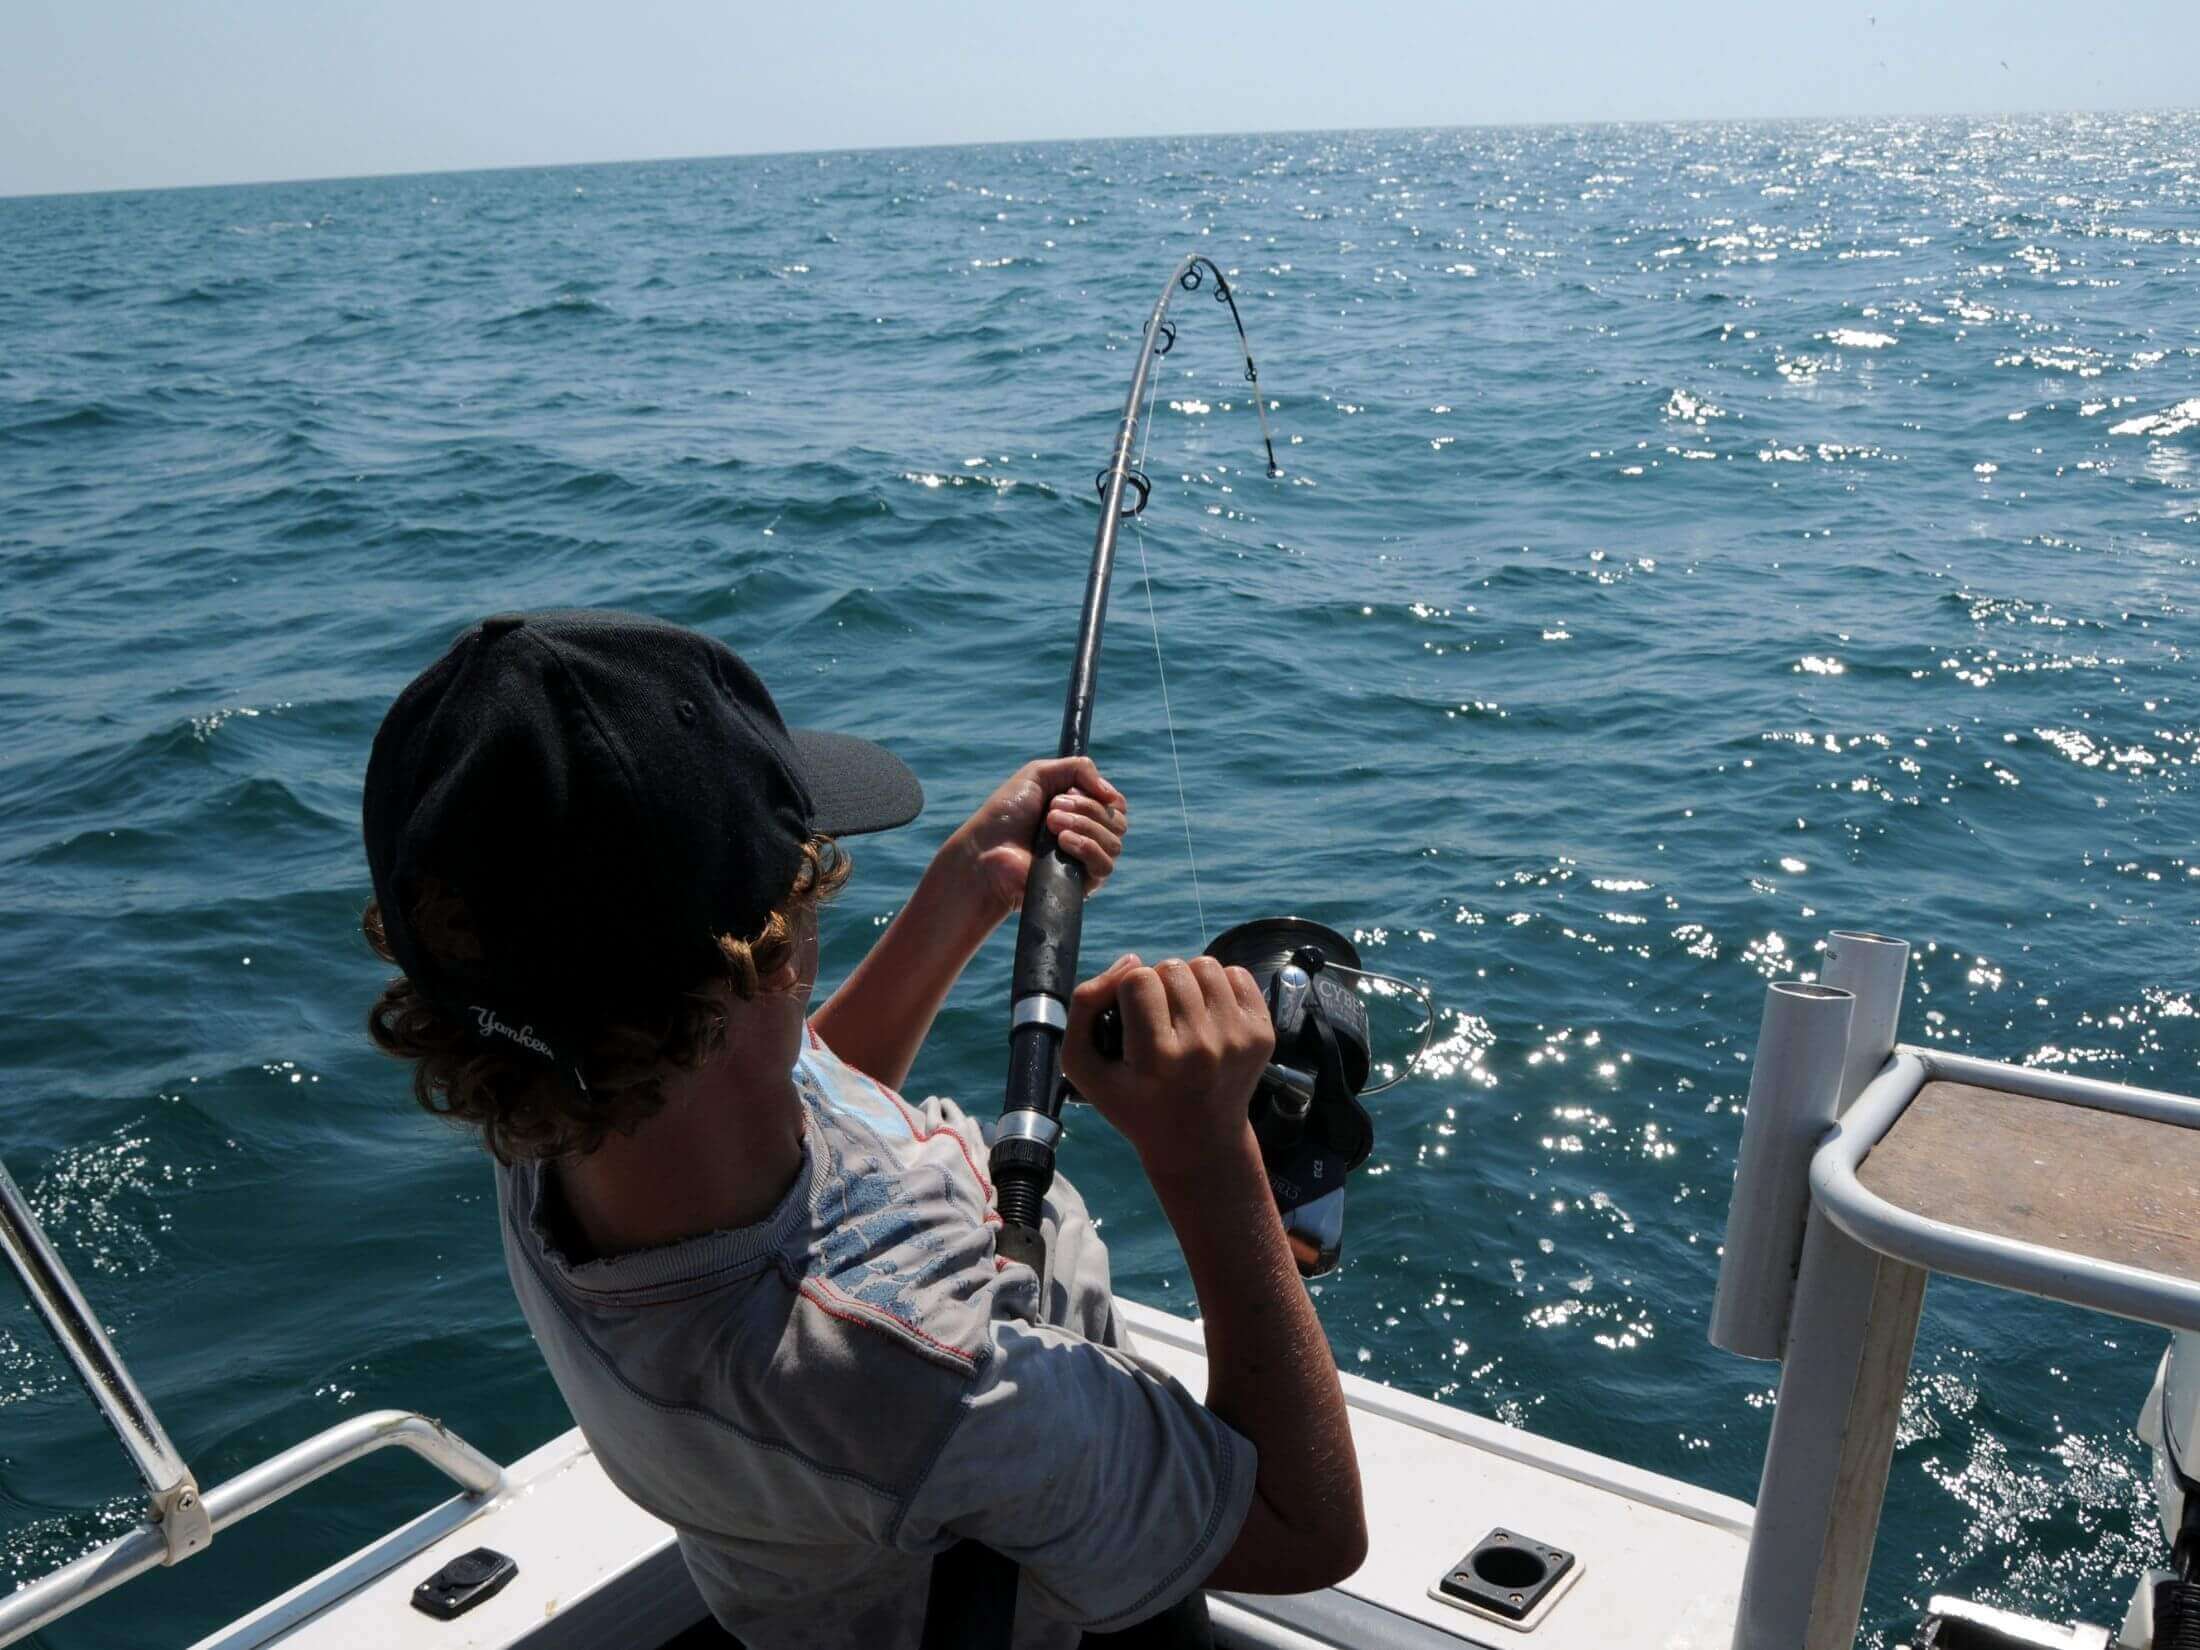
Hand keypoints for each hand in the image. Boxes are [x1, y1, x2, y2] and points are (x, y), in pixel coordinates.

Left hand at [945, 756, 1129, 923]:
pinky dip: (1087, 848)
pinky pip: (1104, 866)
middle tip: (1051, 810)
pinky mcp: (1082, 884)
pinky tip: (1062, 843)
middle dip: (1086, 808)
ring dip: (1083, 826)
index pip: (1116, 804)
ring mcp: (1087, 862)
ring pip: (1114, 843)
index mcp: (1083, 812)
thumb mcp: (1039, 774)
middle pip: (1118, 821)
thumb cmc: (1007, 814)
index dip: (1100, 794)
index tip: (1070, 791)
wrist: (985, 850)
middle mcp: (1089, 837)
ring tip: (1049, 825)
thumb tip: (1111, 793)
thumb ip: (1079, 768)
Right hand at [1063, 953, 1274, 1178]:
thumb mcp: (1084, 1066)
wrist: (1197, 1140)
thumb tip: (1131, 960)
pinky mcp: (1262, 1034)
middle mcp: (1202, 1047)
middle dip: (1158, 985)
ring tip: (1183, 1014)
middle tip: (1157, 1021)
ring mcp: (1237, 1039)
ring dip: (1188, 982)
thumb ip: (1085, 1005)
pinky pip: (1238, 975)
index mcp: (1157, 1058)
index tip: (1131, 1022)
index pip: (1138, 980)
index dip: (1127, 992)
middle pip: (1172, 967)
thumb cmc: (1133, 1101)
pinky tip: (1208, 1016)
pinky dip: (1219, 987)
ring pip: (1206, 965)